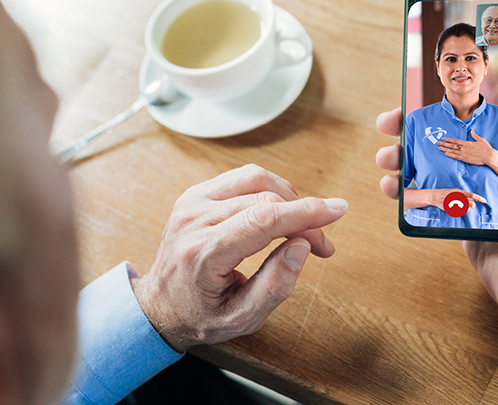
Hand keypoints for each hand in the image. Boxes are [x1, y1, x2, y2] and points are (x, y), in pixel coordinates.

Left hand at [131, 164, 347, 351]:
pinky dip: (270, 190)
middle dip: (304, 217)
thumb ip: (275, 285)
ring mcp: (191, 202)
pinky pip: (243, 178)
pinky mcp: (195, 194)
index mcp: (201, 253)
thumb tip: (302, 246)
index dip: (305, 212)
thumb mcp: (241, 318)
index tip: (338, 210)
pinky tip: (278, 213)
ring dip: (289, 198)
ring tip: (301, 227)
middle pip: (265, 199)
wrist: (159, 306)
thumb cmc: (200, 315)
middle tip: (321, 246)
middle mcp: (192, 220)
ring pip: (256, 179)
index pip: (262, 220)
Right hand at [376, 71, 497, 310]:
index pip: (479, 119)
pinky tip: (392, 189)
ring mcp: (478, 197)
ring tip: (385, 158)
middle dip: (415, 132)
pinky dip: (409, 194)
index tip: (421, 97)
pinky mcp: (463, 222)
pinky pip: (431, 201)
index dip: (448, 107)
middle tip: (388, 125)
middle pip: (448, 142)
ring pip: (434, 170)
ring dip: (406, 161)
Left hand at [438, 130, 496, 165]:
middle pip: (452, 145)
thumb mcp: (481, 140)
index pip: (456, 140)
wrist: (490, 156)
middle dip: (444, 144)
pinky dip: (450, 155)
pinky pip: (456, 157)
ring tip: (439, 148)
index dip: (449, 140)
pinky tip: (446, 154)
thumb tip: (471, 130)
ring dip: (445, 149)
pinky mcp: (466, 159)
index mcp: (468, 143)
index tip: (443, 138)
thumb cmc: (486, 148)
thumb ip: (474, 135)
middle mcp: (465, 147)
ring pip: (453, 151)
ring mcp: (464, 153)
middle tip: (437, 142)